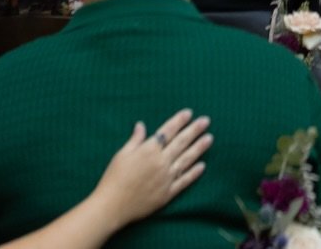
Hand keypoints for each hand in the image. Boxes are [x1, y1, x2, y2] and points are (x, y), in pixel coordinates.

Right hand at [93, 109, 211, 226]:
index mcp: (149, 149)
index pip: (168, 131)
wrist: (111, 206)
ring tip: (209, 138)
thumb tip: (141, 125)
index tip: (189, 113)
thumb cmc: (113, 178)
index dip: (179, 121)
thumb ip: (135, 139)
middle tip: (206, 121)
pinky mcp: (167, 194)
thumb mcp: (122, 154)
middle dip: (194, 130)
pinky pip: (184, 181)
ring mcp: (166, 178)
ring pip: (186, 160)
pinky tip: (202, 166)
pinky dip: (194, 173)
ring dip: (199, 148)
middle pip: (181, 142)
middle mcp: (161, 162)